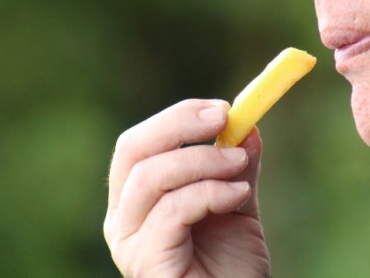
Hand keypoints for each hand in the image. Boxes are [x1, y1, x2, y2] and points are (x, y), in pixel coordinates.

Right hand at [104, 99, 270, 277]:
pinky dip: (209, 193)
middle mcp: (123, 219)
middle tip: (224, 116)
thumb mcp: (236, 207)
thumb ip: (236, 168)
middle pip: (132, 150)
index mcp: (137, 201)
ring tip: (240, 164)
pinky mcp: (144, 262)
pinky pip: (172, 211)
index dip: (176, 118)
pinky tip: (238, 194)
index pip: (139, 144)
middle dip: (178, 125)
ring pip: (151, 176)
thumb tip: (247, 124)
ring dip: (202, 160)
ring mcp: (129, 242)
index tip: (221, 107)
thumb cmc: (231, 272)